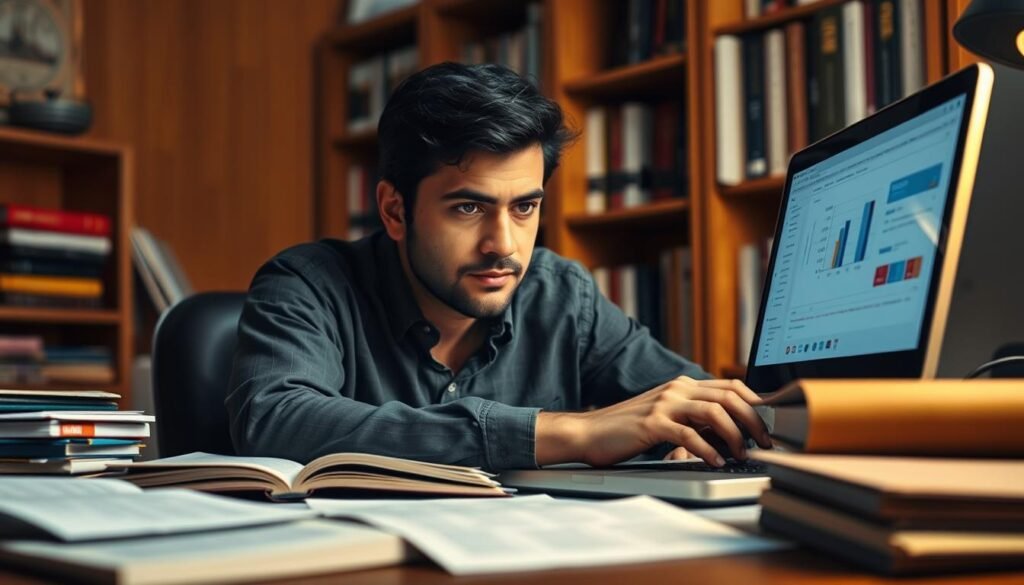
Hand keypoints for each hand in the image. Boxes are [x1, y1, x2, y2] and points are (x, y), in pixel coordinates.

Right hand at [535, 377, 771, 467]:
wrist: (588, 433)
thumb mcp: (665, 417)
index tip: (769, 425)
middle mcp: (676, 389)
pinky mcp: (652, 424)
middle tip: (764, 443)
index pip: (731, 386)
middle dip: (754, 421)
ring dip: (735, 436)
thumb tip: (730, 432)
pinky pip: (688, 434)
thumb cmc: (626, 430)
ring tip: (742, 454)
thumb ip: (692, 418)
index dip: (756, 404)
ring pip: (714, 412)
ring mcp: (664, 404)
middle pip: (729, 397)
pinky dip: (708, 450)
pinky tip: (715, 462)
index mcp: (682, 385)